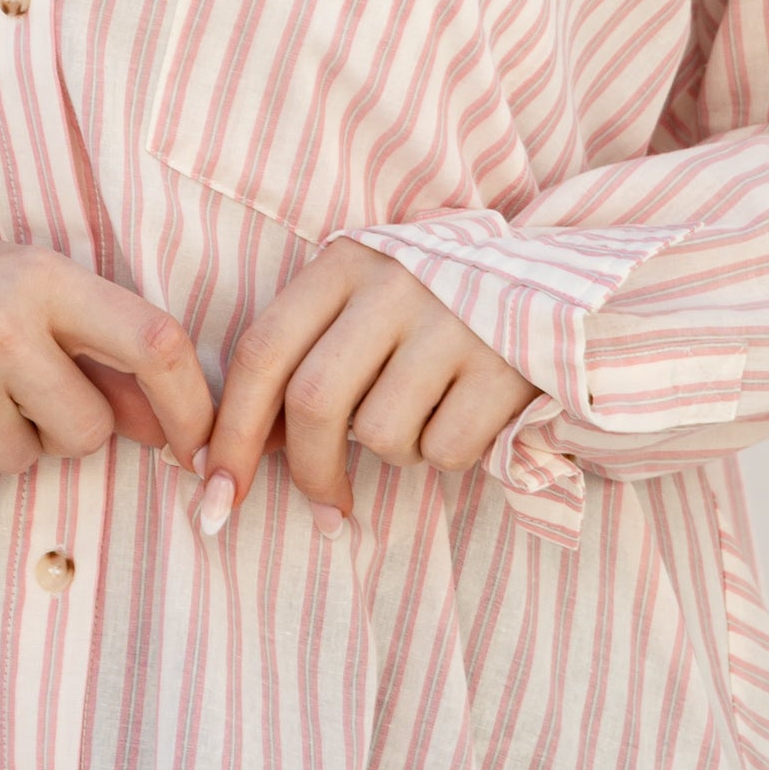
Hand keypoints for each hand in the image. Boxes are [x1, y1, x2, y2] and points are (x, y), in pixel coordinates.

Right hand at [0, 229, 214, 497]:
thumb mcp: (34, 296)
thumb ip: (107, 358)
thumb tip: (172, 432)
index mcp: (44, 278)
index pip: (152, 342)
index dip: (190, 405)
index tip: (199, 450)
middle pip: (87, 431)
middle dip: (64, 427)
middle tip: (15, 386)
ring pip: (25, 462)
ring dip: (4, 441)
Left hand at [200, 238, 538, 531]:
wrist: (555, 281)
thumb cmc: (434, 305)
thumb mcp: (365, 302)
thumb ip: (306, 355)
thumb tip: (238, 452)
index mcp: (346, 263)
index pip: (262, 352)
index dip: (230, 430)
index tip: (213, 488)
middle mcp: (395, 284)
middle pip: (313, 401)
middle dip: (308, 470)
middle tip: (324, 506)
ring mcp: (453, 323)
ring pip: (382, 435)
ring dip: (394, 453)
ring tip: (425, 417)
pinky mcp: (505, 367)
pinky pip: (444, 449)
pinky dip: (446, 455)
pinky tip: (467, 416)